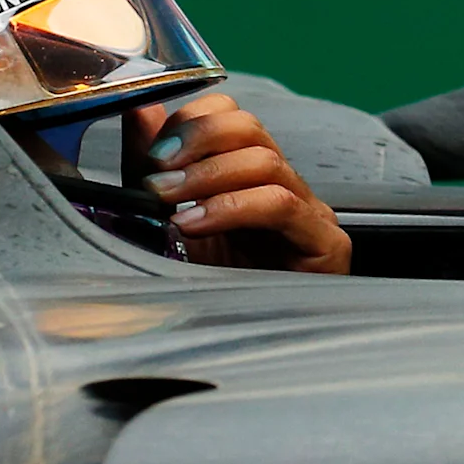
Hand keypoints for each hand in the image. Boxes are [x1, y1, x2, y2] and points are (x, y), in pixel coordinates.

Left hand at [129, 92, 352, 274]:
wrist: (242, 353)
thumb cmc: (211, 295)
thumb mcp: (168, 221)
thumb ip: (151, 166)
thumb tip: (137, 109)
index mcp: (248, 177)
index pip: (233, 116)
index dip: (192, 121)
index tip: (153, 152)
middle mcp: (284, 187)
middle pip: (250, 127)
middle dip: (197, 140)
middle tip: (157, 173)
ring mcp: (309, 214)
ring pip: (265, 160)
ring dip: (206, 175)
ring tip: (167, 200)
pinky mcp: (325, 244)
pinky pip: (280, 205)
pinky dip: (232, 206)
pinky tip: (196, 224)